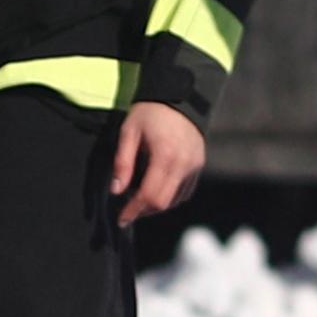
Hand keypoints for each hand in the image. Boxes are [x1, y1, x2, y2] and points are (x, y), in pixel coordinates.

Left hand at [109, 99, 207, 221]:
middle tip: (127, 211)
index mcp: (166, 155)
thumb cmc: (150, 112)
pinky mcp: (199, 165)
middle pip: (163, 203)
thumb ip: (123, 162)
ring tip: (139, 200)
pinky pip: (185, 192)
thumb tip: (117, 190)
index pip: (150, 195)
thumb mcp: (129, 132)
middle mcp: (184, 164)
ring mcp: (195, 166)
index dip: (134, 210)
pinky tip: (156, 191)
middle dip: (143, 211)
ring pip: (175, 200)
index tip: (121, 219)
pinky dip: (169, 197)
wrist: (180, 97)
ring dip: (156, 205)